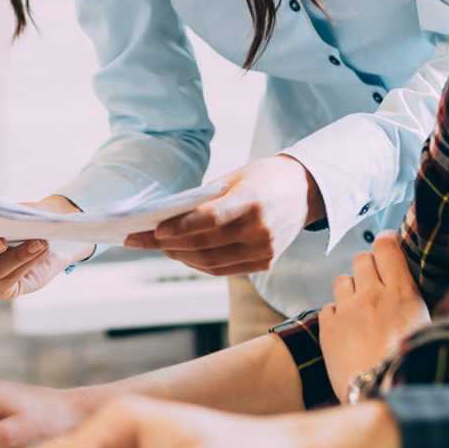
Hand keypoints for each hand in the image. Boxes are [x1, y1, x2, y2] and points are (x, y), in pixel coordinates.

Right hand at [0, 196, 83, 299]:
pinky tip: (40, 251)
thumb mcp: (12, 209)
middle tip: (2, 241)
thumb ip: (5, 211)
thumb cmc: (18, 218)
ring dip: (16, 256)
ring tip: (39, 242)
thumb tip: (12, 214)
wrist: (42, 237)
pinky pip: (7, 282)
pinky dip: (26, 264)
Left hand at [127, 154, 319, 276]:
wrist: (306, 190)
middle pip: (205, 245)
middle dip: (169, 245)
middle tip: (143, 240)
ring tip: (160, 248)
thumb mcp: (235, 178)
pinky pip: (225, 269)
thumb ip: (206, 199)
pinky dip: (200, 264)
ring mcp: (265, 250)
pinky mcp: (266, 262)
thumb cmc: (264, 178)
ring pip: (211, 262)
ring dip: (180, 257)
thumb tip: (167, 218)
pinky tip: (183, 254)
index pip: (210, 219)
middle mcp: (261, 229)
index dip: (181, 227)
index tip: (155, 230)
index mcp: (253, 201)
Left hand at [317, 234, 431, 400]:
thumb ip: (416, 304)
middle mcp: (372, 295)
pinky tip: (346, 332)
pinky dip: (335, 316)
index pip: (387, 248)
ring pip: (342, 280)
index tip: (386, 246)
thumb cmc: (412, 367)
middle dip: (367, 268)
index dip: (385, 243)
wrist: (381, 395)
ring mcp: (347, 309)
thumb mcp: (428, 331)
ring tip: (359, 311)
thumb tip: (414, 292)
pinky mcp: (328, 327)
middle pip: (361, 259)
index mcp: (402, 293)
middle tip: (374, 286)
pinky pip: (328, 307)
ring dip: (349, 290)